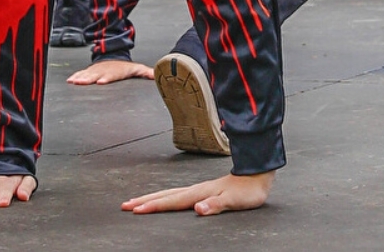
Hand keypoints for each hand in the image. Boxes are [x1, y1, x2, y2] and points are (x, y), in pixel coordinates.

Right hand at [68, 58, 153, 84]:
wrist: (114, 56)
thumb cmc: (125, 67)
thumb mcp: (137, 69)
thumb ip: (146, 73)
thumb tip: (156, 75)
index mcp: (115, 72)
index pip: (111, 75)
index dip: (106, 78)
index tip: (101, 82)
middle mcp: (104, 71)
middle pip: (96, 75)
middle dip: (89, 79)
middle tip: (83, 83)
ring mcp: (96, 71)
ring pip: (87, 74)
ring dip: (80, 79)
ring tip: (74, 82)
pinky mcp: (90, 71)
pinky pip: (82, 74)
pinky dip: (76, 77)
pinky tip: (70, 81)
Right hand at [123, 171, 273, 215]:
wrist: (258, 173)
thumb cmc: (248, 190)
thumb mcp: (234, 201)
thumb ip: (216, 205)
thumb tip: (198, 208)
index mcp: (199, 193)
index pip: (171, 201)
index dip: (153, 207)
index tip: (135, 210)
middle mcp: (195, 190)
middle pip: (164, 195)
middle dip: (145, 201)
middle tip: (125, 205)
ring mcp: (198, 189)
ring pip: (169, 193)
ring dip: (152, 198)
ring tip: (137, 201)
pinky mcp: (202, 190)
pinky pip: (177, 194)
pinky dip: (164, 197)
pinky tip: (164, 199)